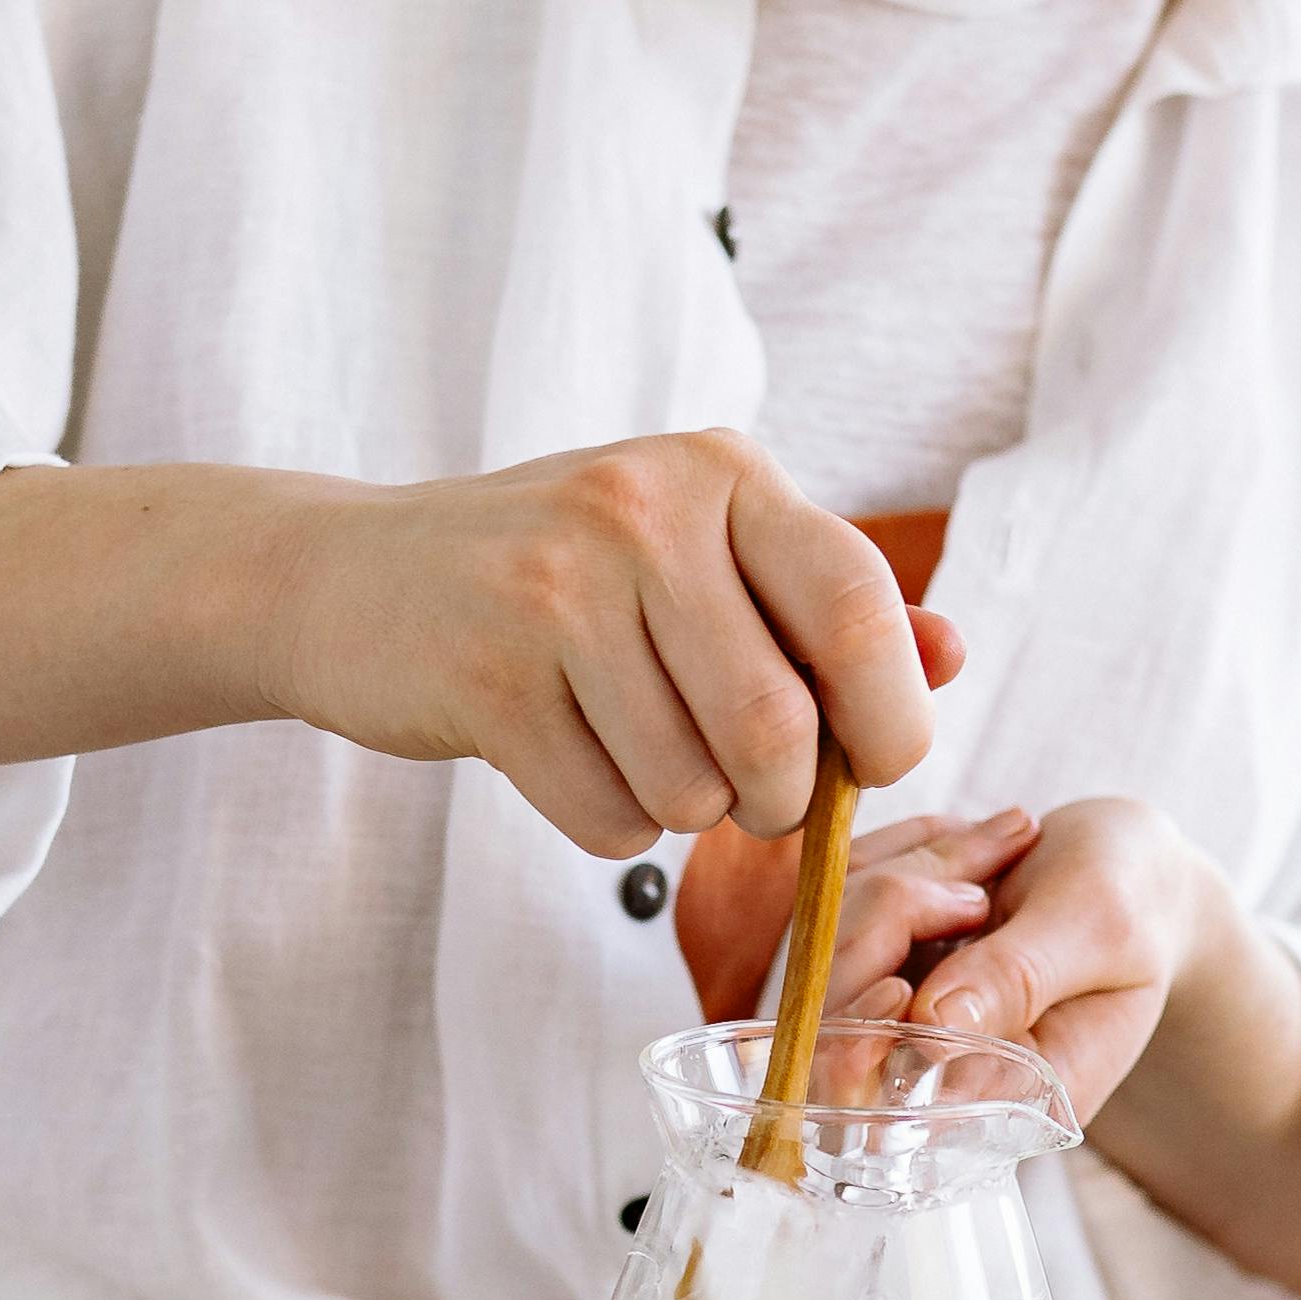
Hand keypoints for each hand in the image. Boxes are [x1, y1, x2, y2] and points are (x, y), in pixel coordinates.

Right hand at [269, 431, 951, 860]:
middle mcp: (643, 511)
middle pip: (780, 730)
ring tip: (635, 751)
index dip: (891, 717)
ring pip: (694, 791)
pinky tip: (568, 761)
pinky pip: (609, 821)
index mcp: (722, 474)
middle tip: (746, 790)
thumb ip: (824, 607)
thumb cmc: (558, 578)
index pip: (860, 608)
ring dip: (683, 813)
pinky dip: (608, 826)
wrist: (350, 577)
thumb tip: (950, 657)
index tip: (874, 760)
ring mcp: (557, 590)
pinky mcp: (486, 678)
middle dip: (779, 799)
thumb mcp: (697, 555)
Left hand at [863, 795, 1205, 1123]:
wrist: (1128, 867)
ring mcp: (892, 1005)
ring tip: (1000, 844)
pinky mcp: (871, 947)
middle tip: (979, 885)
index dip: (861, 1051)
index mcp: (1004, 1095)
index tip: (897, 987)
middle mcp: (933, 1064)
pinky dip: (900, 848)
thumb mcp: (1099, 930)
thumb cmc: (1133, 902)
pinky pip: (839, 888)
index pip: (888, 1108)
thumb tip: (932, 1028)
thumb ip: (1020, 976)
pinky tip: (970, 841)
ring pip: (828, 937)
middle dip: (887, 919)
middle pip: (832, 1013)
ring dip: (908, 869)